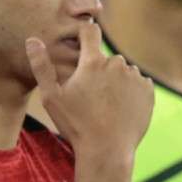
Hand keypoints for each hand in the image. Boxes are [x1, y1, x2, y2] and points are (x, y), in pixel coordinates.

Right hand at [27, 21, 153, 158]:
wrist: (107, 150)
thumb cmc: (76, 124)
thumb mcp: (51, 97)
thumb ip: (42, 66)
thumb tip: (33, 40)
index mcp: (93, 62)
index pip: (90, 31)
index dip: (84, 33)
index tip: (81, 41)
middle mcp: (118, 65)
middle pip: (107, 57)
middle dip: (99, 68)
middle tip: (90, 93)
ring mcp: (136, 78)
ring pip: (123, 71)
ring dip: (116, 80)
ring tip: (105, 104)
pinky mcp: (148, 91)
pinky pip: (138, 83)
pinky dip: (130, 91)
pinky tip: (120, 107)